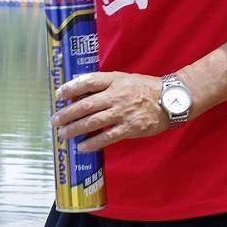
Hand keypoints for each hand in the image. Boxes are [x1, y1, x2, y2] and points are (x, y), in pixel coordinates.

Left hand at [53, 72, 167, 153]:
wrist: (171, 100)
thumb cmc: (144, 89)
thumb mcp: (123, 79)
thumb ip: (104, 84)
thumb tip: (79, 92)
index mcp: (114, 80)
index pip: (88, 82)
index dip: (71, 88)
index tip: (58, 94)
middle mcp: (116, 95)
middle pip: (86, 104)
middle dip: (67, 114)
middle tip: (55, 121)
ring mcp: (123, 112)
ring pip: (93, 122)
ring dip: (75, 129)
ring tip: (63, 134)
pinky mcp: (130, 128)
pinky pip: (107, 137)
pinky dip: (92, 143)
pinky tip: (81, 147)